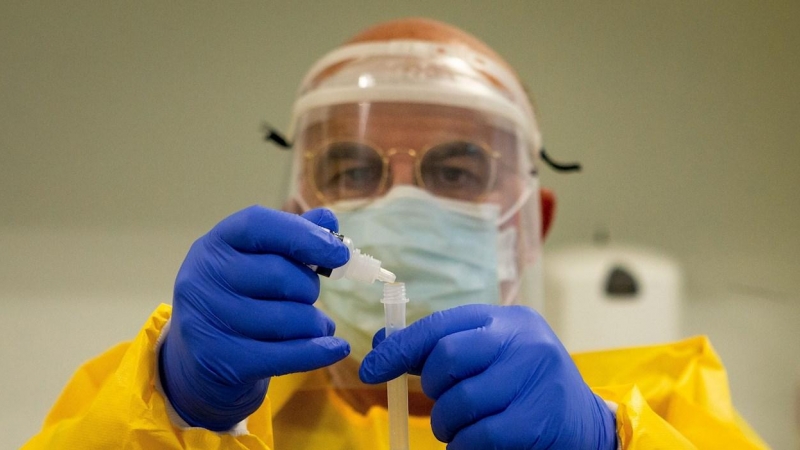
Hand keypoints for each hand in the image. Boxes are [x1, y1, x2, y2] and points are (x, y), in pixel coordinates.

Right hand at [159, 206, 350, 430]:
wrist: (198, 357)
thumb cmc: (237, 298)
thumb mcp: (255, 260)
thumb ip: (292, 236)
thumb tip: (327, 219)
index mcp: (215, 244)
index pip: (260, 226)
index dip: (304, 235)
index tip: (339, 253)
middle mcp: (204, 278)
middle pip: (280, 275)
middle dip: (309, 287)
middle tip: (310, 295)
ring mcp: (209, 321)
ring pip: (288, 319)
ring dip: (314, 323)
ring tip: (316, 325)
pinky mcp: (223, 360)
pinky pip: (286, 355)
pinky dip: (319, 351)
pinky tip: (335, 348)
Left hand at [359, 304, 616, 449]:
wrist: (588, 424)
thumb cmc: (526, 388)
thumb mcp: (491, 357)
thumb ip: (442, 350)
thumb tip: (381, 344)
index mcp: (507, 320)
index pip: (441, 325)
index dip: (400, 347)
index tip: (371, 368)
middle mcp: (524, 340)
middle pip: (446, 359)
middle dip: (431, 390)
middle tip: (441, 405)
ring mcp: (536, 377)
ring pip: (458, 403)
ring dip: (447, 426)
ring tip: (462, 429)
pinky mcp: (539, 418)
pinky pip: (479, 437)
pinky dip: (464, 447)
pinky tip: (473, 445)